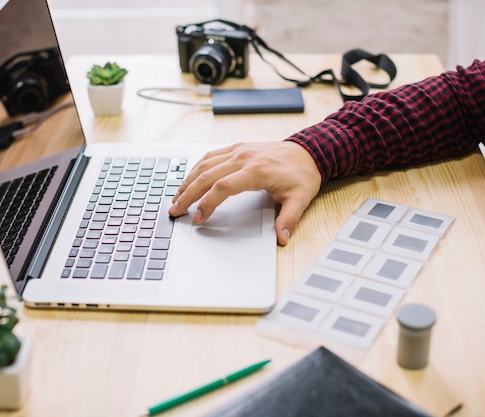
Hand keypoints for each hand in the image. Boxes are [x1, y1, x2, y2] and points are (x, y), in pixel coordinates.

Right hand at [168, 141, 321, 245]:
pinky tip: (189, 180)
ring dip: (188, 181)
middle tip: (174, 210)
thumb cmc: (303, 174)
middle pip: (206, 176)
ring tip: (176, 198)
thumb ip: (288, 219)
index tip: (198, 218)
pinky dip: (196, 169)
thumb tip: (281, 239)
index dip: (207, 203)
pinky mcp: (237, 148)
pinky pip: (211, 156)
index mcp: (256, 171)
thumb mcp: (300, 199)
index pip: (222, 187)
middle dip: (187, 194)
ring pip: (204, 164)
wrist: (310, 150)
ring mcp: (238, 150)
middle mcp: (243, 157)